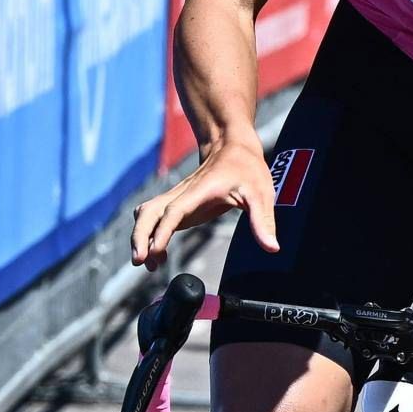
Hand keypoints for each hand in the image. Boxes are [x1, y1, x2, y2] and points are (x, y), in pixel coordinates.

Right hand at [129, 138, 279, 267]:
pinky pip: (155, 219)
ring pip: (146, 215)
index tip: (155, 251)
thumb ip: (263, 221)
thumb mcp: (261, 194)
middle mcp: (181, 193)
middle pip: (148, 213)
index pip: (174, 211)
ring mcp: (176, 198)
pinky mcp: (177, 204)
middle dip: (140, 236)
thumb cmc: (247, 169)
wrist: (233, 147)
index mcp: (199, 191)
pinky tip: (157, 255)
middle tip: (141, 261)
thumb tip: (272, 247)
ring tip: (147, 264)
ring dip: (140, 237)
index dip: (163, 231)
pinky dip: (149, 236)